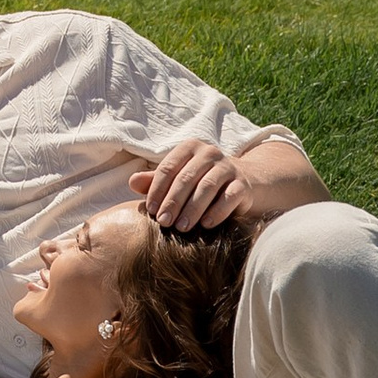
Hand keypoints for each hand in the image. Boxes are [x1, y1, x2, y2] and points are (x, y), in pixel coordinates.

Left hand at [130, 138, 246, 232]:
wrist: (245, 182)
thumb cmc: (202, 181)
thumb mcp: (179, 178)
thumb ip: (155, 180)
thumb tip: (132, 182)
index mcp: (190, 148)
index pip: (168, 168)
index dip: (157, 189)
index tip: (150, 210)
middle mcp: (209, 153)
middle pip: (186, 178)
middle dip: (173, 202)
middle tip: (163, 223)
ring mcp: (228, 167)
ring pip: (207, 187)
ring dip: (192, 209)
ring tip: (181, 228)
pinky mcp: (243, 184)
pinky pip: (229, 197)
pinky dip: (217, 211)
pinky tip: (206, 225)